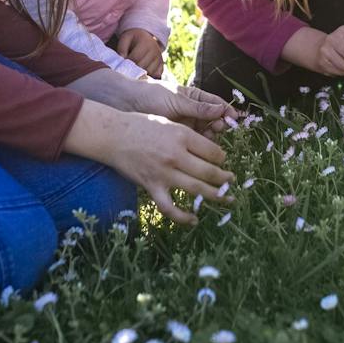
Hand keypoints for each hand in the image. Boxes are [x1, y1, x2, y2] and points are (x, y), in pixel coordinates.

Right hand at [66, 103, 234, 224]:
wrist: (112, 134)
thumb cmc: (140, 125)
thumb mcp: (169, 122)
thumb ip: (188, 136)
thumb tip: (207, 150)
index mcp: (182, 136)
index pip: (213, 152)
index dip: (222, 158)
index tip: (222, 161)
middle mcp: (176, 155)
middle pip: (210, 172)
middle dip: (225, 178)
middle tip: (231, 180)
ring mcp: (164, 173)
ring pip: (197, 190)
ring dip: (216, 196)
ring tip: (226, 198)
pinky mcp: (152, 186)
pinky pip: (170, 207)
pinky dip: (183, 217)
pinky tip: (194, 220)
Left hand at [114, 29, 164, 77]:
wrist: (146, 37)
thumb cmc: (133, 39)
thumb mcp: (125, 38)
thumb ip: (121, 49)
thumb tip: (122, 60)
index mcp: (146, 43)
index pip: (135, 58)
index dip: (126, 64)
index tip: (121, 65)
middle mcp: (155, 51)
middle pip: (142, 66)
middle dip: (132, 70)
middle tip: (126, 70)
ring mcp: (160, 59)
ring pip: (149, 73)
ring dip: (140, 74)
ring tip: (134, 71)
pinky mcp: (162, 66)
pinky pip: (155, 76)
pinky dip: (148, 77)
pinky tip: (142, 73)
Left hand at [123, 77, 236, 136]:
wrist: (126, 105)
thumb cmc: (151, 96)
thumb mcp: (176, 100)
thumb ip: (198, 107)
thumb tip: (222, 110)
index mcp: (195, 98)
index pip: (217, 104)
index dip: (226, 111)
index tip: (233, 118)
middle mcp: (193, 112)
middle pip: (214, 121)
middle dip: (219, 125)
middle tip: (218, 128)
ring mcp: (186, 126)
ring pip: (206, 133)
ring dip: (211, 136)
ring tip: (210, 136)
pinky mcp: (178, 139)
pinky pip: (194, 144)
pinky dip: (199, 146)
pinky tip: (201, 149)